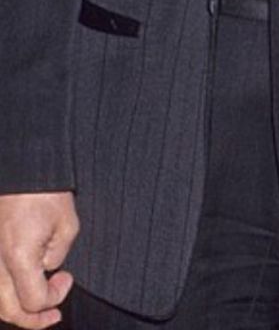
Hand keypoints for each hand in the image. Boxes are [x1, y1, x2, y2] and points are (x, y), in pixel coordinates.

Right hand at [0, 192, 77, 328]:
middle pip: (9, 311)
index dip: (55, 297)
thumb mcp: (66, 224)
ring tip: (38, 308)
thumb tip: (47, 270)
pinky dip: (6, 295)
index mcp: (17, 257)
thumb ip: (57, 255)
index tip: (68, 279)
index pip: (33, 300)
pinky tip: (22, 289)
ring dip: (17, 310)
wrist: (24, 168)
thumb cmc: (46, 192)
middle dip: (33, 319)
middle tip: (53, 315)